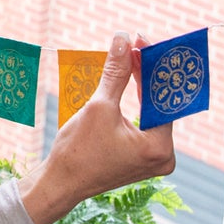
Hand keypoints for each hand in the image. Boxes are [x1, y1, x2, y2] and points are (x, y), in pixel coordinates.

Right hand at [18, 32, 175, 223]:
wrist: (59, 183)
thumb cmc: (77, 151)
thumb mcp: (99, 106)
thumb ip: (116, 72)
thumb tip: (123, 39)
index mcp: (160, 147)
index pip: (162, 95)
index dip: (151, 64)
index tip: (141, 41)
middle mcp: (164, 155)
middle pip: (159, 101)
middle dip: (146, 72)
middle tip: (135, 45)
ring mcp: (154, 157)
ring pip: (152, 109)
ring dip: (141, 83)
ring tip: (131, 57)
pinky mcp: (143, 155)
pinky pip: (145, 120)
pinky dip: (136, 100)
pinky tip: (130, 79)